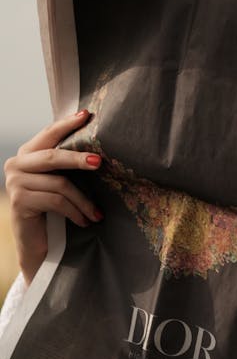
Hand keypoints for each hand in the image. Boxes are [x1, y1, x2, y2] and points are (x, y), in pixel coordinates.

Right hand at [3, 110, 103, 284]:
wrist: (37, 243)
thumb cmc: (53, 209)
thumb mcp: (59, 181)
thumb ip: (67, 162)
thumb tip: (98, 146)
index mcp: (27, 153)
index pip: (49, 133)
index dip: (67, 124)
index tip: (86, 115)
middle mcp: (16, 164)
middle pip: (53, 157)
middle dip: (79, 159)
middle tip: (99, 162)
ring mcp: (15, 182)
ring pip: (59, 184)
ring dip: (83, 201)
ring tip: (97, 214)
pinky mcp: (19, 201)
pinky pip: (55, 201)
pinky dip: (75, 212)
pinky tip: (85, 221)